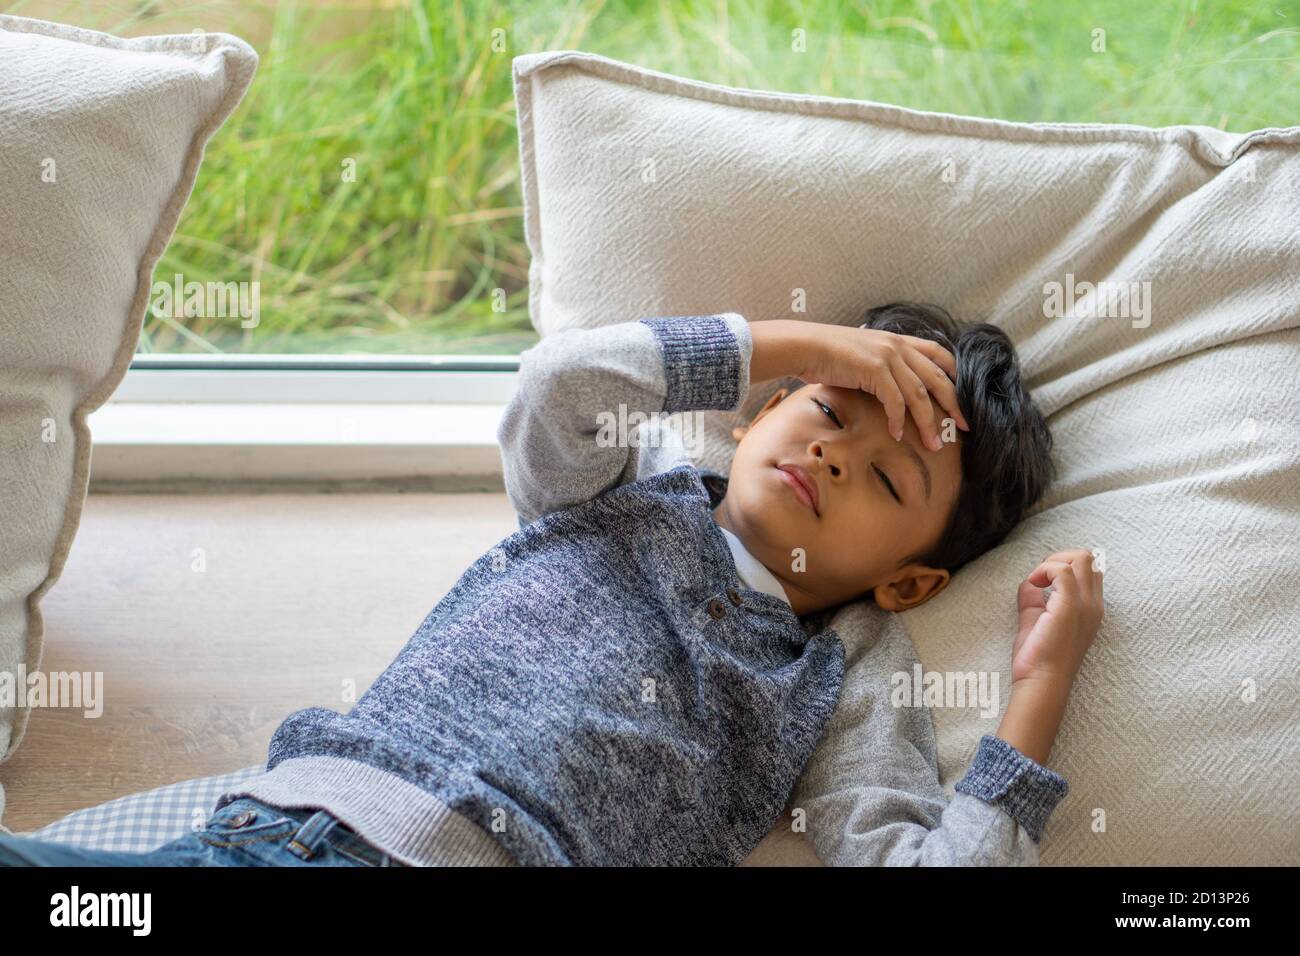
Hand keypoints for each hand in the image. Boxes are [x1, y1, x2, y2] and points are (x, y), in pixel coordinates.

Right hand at [792, 324, 969, 450]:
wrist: (805, 346)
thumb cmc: (829, 354)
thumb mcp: (864, 355)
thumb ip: (883, 366)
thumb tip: (892, 388)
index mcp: (899, 340)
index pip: (940, 354)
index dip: (956, 376)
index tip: (962, 399)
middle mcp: (898, 346)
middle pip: (938, 378)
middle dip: (955, 405)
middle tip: (964, 427)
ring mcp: (888, 356)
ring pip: (920, 395)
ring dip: (928, 423)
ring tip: (933, 444)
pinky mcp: (875, 369)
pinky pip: (895, 401)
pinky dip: (898, 421)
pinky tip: (896, 435)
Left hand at [1011, 549, 1104, 686]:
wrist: (1041, 682)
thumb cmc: (1039, 658)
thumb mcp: (1036, 621)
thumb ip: (1034, 600)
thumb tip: (1030, 582)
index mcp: (1090, 610)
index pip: (1090, 572)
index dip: (1064, 567)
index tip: (1042, 582)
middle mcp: (1093, 605)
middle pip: (1089, 559)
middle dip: (1059, 559)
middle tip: (1039, 579)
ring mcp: (1085, 605)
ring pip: (1081, 558)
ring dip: (1053, 562)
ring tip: (1037, 581)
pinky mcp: (1070, 606)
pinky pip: (1062, 570)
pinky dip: (1044, 569)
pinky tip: (1033, 584)